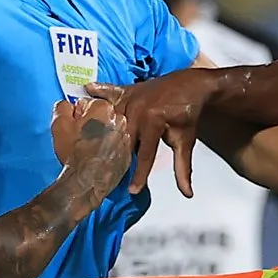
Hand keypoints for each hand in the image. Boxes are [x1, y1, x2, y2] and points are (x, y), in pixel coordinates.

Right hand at [50, 95, 128, 168]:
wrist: (87, 180)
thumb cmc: (75, 153)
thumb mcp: (59, 123)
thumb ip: (63, 107)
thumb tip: (68, 106)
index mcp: (103, 107)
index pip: (87, 103)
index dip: (77, 115)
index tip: (74, 124)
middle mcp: (119, 119)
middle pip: (101, 116)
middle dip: (91, 123)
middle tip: (81, 137)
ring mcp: (126, 135)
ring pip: (109, 130)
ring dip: (101, 135)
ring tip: (89, 148)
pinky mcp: (128, 151)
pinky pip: (116, 144)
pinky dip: (109, 148)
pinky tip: (98, 156)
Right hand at [96, 67, 223, 194]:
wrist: (192, 84)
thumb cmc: (188, 114)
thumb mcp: (185, 141)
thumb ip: (183, 168)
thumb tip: (187, 193)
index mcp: (153, 122)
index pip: (144, 154)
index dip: (139, 174)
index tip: (132, 191)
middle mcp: (138, 110)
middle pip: (122, 139)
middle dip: (115, 157)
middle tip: (104, 174)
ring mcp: (130, 98)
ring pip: (111, 120)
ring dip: (101, 132)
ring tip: (88, 148)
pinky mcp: (126, 90)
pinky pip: (109, 92)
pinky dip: (98, 92)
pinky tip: (85, 91)